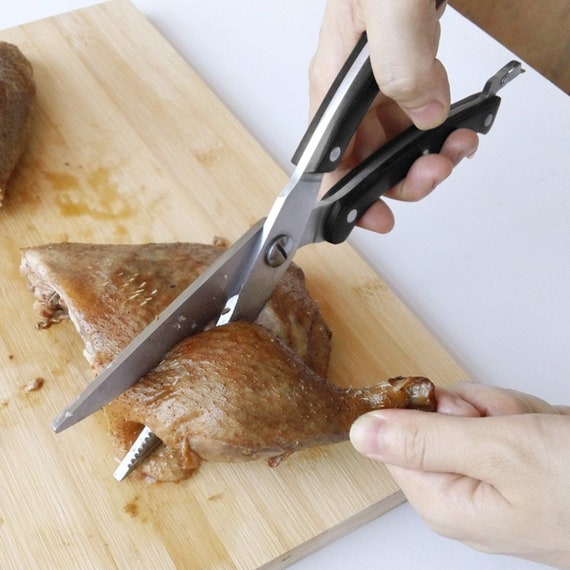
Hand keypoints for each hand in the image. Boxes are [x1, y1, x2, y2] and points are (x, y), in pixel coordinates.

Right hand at [310, 0, 477, 232]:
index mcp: (334, 85)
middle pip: (369, 162)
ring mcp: (383, 87)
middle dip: (404, 178)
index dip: (347, 198)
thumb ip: (401, 61)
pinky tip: (461, 127)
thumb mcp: (389, 6)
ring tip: (457, 147)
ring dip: (431, 159)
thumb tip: (423, 113)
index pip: (329, 161)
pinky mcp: (410, 76)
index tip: (374, 219)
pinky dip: (444, 135)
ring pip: (399, 148)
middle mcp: (354, 94)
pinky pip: (423, 122)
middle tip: (435, 170)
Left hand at [350, 382, 569, 567]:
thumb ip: (424, 439)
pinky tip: (554, 433)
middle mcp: (463, 495)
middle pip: (438, 421)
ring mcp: (494, 481)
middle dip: (479, 410)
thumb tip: (361, 433)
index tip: (464, 412)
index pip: (398, 437)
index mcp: (443, 501)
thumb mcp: (498, 452)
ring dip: (509, 412)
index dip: (430, 412)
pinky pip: (504, 421)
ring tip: (544, 432)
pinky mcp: (520, 467)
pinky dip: (530, 417)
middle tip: (513, 425)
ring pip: (475, 415)